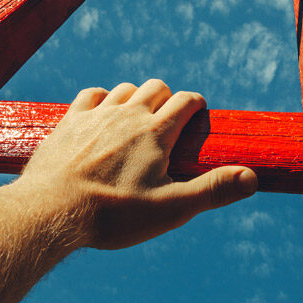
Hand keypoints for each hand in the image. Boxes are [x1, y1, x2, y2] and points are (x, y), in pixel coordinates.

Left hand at [15, 79, 257, 249]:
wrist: (50, 212)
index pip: (185, 101)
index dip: (196, 105)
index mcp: (156, 133)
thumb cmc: (113, 214)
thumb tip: (252, 178)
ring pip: (125, 89)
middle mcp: (128, 115)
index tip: (198, 116)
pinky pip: (92, 94)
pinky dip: (103, 99)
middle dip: (167, 98)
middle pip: (156, 87)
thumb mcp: (170, 209)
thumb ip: (213, 190)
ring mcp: (96, 116)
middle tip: (169, 122)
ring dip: (136, 98)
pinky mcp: (70, 121)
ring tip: (137, 120)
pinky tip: (103, 115)